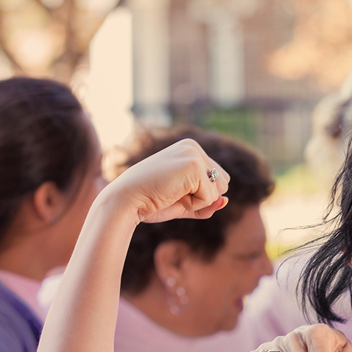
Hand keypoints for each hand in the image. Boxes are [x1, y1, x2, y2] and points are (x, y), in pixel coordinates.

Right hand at [105, 139, 229, 223]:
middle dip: (202, 197)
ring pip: (219, 190)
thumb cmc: (150, 202)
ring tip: (172, 193)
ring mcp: (193, 154)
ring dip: (198, 201)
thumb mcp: (185, 203)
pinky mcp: (194, 166)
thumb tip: (226, 200)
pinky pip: (210, 197)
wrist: (126, 201)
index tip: (173, 191)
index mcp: (190, 150)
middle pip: (223, 184)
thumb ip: (208, 202)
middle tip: (173, 193)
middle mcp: (193, 147)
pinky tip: (173, 194)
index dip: (200, 195)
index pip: (218, 180)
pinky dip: (194, 204)